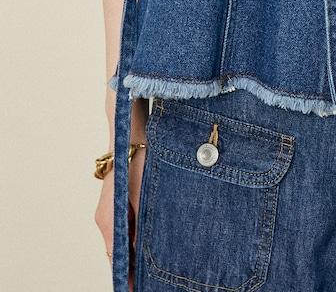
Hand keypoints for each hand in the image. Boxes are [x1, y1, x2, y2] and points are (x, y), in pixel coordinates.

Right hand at [94, 142, 146, 291]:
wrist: (130, 132)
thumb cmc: (137, 159)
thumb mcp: (143, 193)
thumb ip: (142, 223)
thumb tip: (142, 249)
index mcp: (107, 220)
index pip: (114, 257)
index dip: (126, 274)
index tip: (134, 288)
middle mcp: (105, 218)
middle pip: (118, 250)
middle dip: (133, 265)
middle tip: (152, 279)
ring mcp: (110, 210)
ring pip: (123, 237)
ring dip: (137, 249)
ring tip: (157, 263)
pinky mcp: (119, 201)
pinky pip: (126, 225)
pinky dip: (137, 235)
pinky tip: (153, 237)